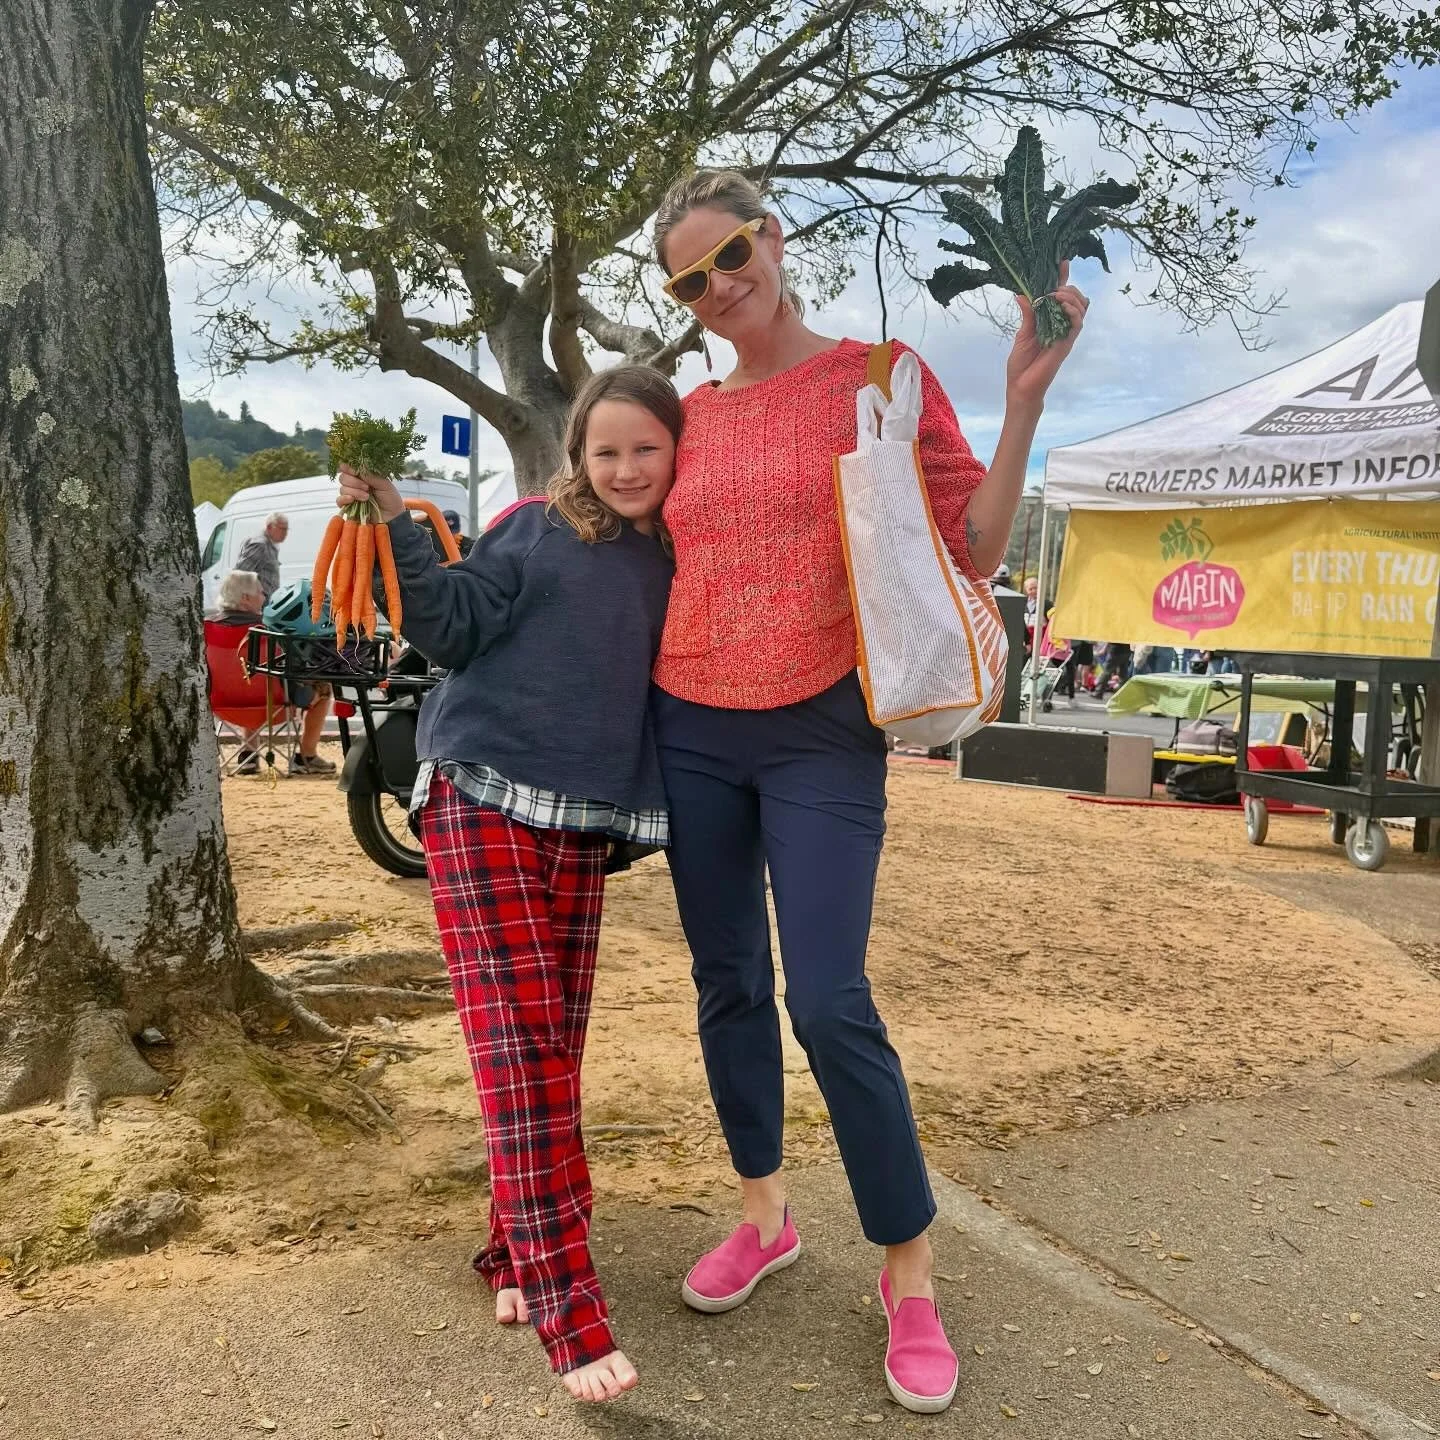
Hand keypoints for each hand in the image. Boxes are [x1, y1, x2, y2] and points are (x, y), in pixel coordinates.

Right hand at [336, 462, 403, 521]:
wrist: (393, 518)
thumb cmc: (391, 499)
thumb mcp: (384, 484)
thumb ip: (371, 475)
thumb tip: (359, 466)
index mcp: (363, 476)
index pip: (348, 467)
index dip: (348, 467)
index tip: (355, 471)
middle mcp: (355, 484)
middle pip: (343, 477)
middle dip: (354, 482)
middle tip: (367, 487)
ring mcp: (351, 495)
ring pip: (342, 488)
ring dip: (354, 492)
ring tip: (367, 497)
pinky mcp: (348, 507)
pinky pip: (339, 500)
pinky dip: (344, 498)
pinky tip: (352, 500)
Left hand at [1005, 260, 1088, 413]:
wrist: (1021, 388)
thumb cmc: (1020, 365)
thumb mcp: (1022, 334)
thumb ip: (1027, 314)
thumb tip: (1021, 293)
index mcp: (1049, 321)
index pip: (1060, 296)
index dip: (1063, 279)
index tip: (1062, 262)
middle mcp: (1061, 325)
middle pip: (1076, 299)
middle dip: (1068, 287)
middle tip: (1055, 286)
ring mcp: (1066, 334)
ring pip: (1081, 308)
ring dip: (1071, 297)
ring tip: (1057, 295)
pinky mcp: (1067, 344)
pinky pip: (1077, 324)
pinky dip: (1073, 311)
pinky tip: (1063, 306)